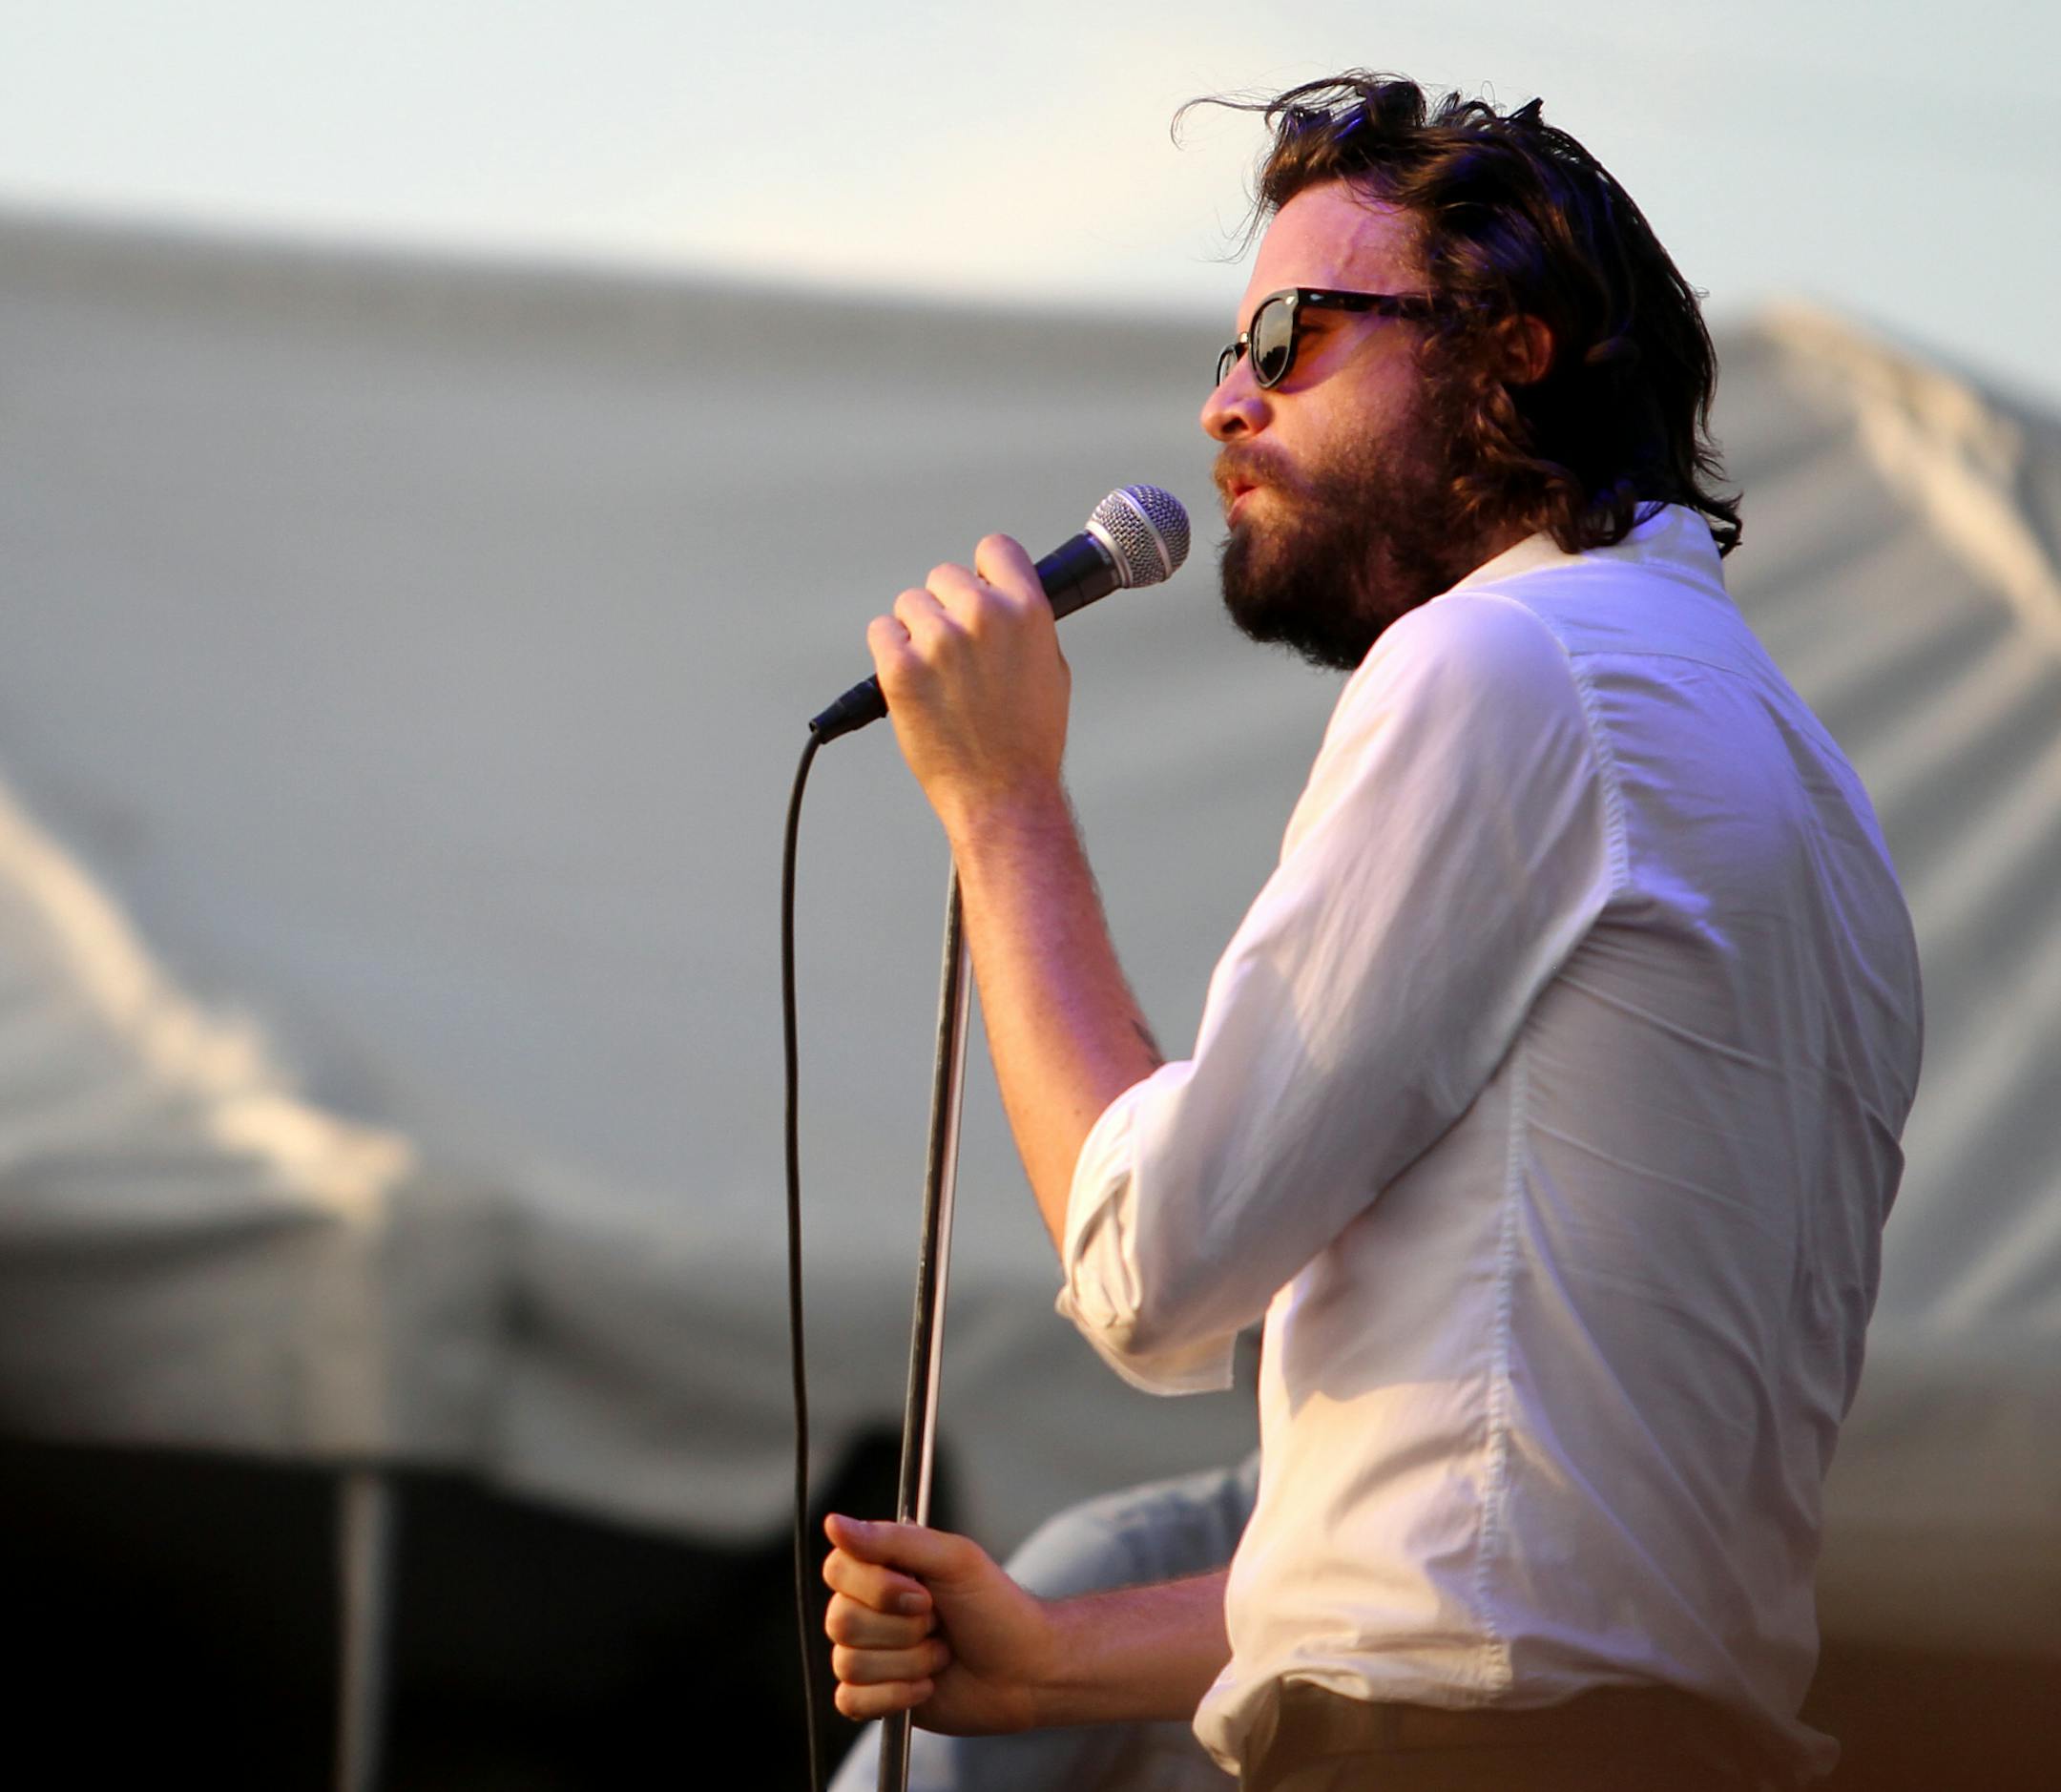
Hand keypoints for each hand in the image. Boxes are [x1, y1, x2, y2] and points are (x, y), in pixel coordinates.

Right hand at [822, 1513, 1055, 1733]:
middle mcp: (869, 1608)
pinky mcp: (876, 1696)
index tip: (923, 1593)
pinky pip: (850, 1701)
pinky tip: (927, 1686)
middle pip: (841, 1621)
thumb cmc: (997, 1608)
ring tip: (941, 1654)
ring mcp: (871, 1653)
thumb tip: (833, 1522)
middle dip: (903, 1629)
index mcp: (883, 1567)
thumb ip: (893, 1540)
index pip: (838, 1569)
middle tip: (939, 1623)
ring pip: (849, 1663)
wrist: (1027, 1670)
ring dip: (909, 1662)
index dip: (877, 1588)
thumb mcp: (954, 1559)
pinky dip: (895, 1696)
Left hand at [865, 535, 1070, 836]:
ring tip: (937, 678)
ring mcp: (940, 641)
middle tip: (955, 656)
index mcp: (1027, 611)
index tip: (978, 590)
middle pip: (944, 576)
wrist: (1002, 795)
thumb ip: (1024, 623)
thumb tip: (999, 594)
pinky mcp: (901, 669)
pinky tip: (912, 684)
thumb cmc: (1028, 740)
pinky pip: (881, 632)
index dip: (984, 571)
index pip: (995, 550)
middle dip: (945, 609)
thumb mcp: (1050, 668)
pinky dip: (890, 655)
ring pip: (909, 605)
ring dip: (915, 633)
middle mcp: (984, 616)